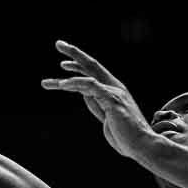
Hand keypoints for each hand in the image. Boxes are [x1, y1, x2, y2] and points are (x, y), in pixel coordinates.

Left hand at [40, 41, 157, 161]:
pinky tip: (62, 84)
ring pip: (86, 77)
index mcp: (112, 90)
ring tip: (46, 83)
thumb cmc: (124, 135)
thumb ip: (95, 103)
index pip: (93, 72)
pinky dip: (76, 82)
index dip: (78, 65)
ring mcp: (114, 92)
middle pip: (92, 65)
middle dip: (74, 54)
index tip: (63, 63)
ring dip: (64, 80)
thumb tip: (82, 92)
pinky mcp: (112, 99)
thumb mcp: (105, 116)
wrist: (141, 145)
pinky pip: (91, 86)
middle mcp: (114, 86)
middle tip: (58, 43)